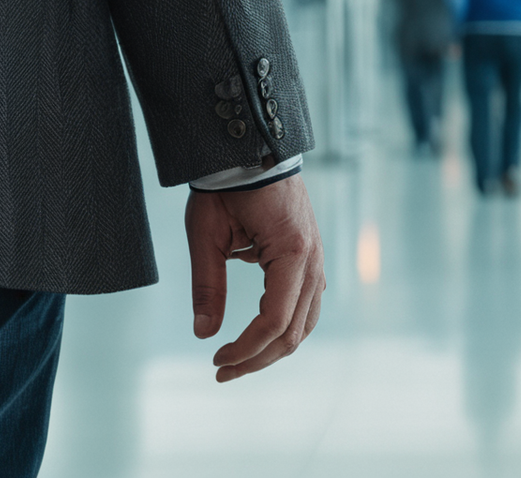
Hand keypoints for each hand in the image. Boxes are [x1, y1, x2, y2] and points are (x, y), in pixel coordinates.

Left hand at [184, 174, 324, 382]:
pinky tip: (259, 330)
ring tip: (240, 359)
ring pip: (306, 322)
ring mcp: (317, 259)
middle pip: (293, 330)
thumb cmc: (227, 187)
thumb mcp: (207, 235)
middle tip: (221, 371)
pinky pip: (307, 304)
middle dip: (257, 358)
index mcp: (291, 254)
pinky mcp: (311, 257)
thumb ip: (208, 286)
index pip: (273, 321)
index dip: (245, 349)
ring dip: (273, 347)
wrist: (253, 148)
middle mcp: (313, 260)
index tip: (215, 360)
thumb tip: (204, 334)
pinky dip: (286, 325)